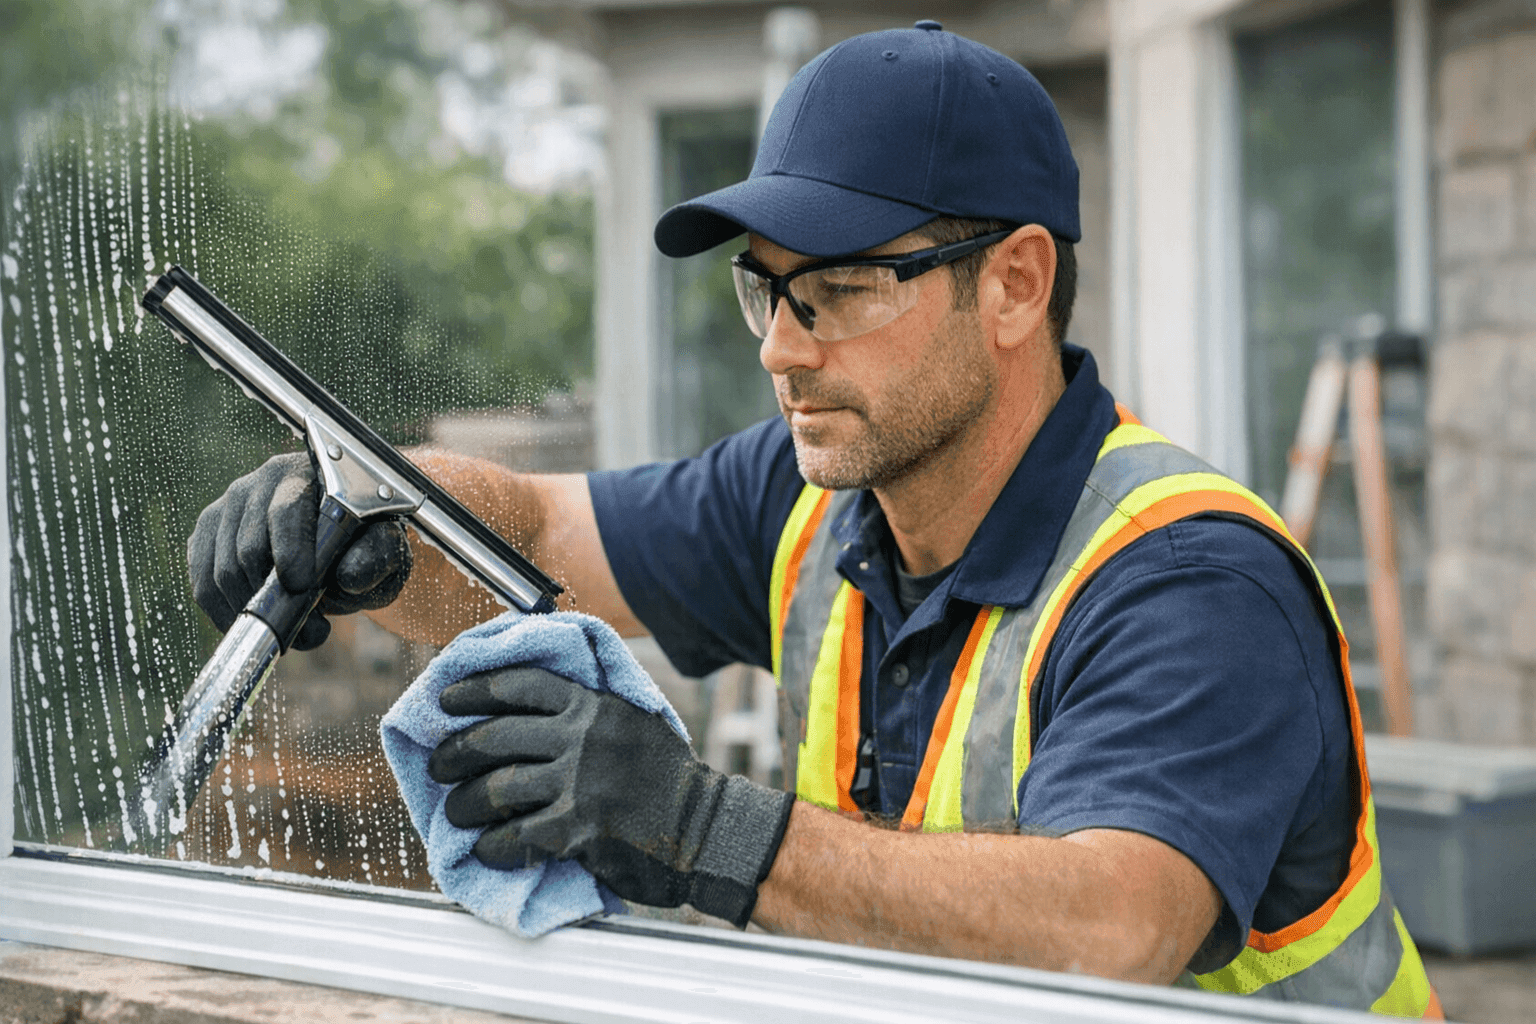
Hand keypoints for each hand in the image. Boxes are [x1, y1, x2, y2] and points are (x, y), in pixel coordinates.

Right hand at [187, 451, 412, 649]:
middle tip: (313, 632)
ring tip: (294, 633)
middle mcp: (256, 485)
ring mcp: (225, 509)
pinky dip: (227, 615)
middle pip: (248, 547)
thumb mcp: (384, 549)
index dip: (289, 550)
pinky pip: (204, 584)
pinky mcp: (206, 536)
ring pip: (222, 572)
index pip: (286, 510)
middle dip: (276, 600)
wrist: (338, 542)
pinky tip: (258, 625)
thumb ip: (375, 558)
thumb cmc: (362, 542)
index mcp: (305, 476)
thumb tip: (348, 577)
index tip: (301, 586)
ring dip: (256, 614)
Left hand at [428, 666, 794, 926]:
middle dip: (454, 753)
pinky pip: (516, 835)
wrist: (705, 829)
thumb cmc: (665, 779)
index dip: (473, 690)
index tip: (445, 701)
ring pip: (497, 788)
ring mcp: (582, 782)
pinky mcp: (581, 829)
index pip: (519, 684)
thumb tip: (521, 712)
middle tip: (439, 766)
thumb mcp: (631, 724)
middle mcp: (584, 736)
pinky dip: (492, 846)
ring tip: (456, 813)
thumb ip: (585, 713)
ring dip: (464, 804)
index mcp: (594, 705)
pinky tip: (486, 850)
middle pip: (495, 736)